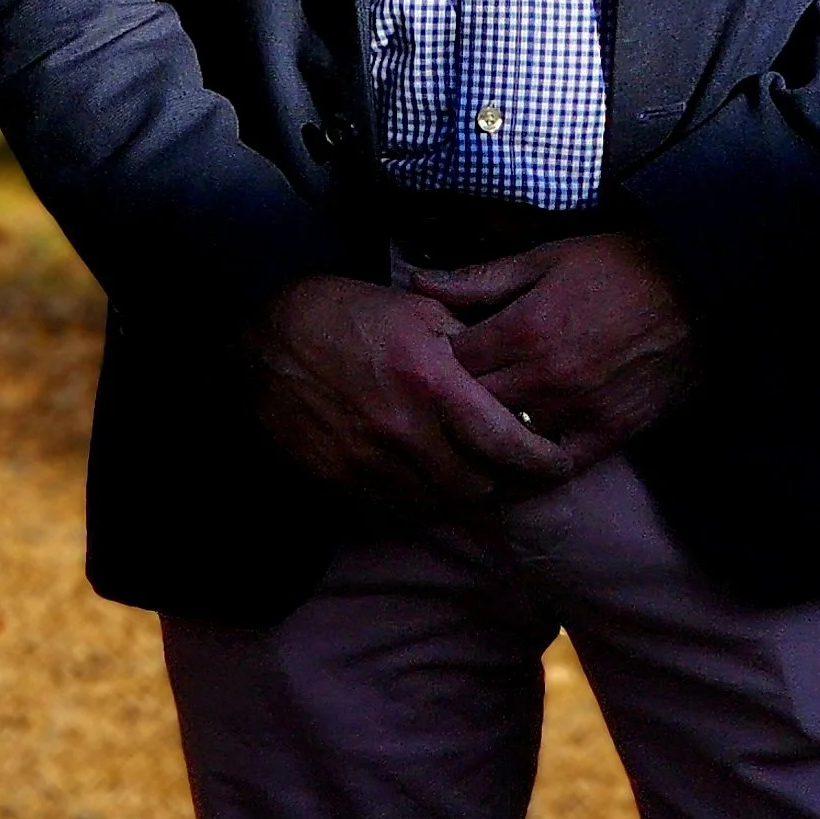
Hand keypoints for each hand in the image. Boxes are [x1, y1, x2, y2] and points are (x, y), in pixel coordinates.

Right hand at [240, 273, 578, 504]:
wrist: (260, 340)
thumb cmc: (342, 312)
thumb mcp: (414, 307)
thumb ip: (468, 338)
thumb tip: (510, 362)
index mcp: (432, 381)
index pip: (505, 441)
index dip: (541, 461)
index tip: (559, 463)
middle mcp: (405, 430)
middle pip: (477, 486)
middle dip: (501, 481)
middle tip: (512, 469)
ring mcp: (369, 462)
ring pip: (438, 505)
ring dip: (461, 495)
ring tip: (472, 475)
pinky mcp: (340, 481)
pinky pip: (395, 511)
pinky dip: (418, 502)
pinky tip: (424, 480)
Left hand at [428, 232, 694, 471]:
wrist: (696, 285)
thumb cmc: (617, 264)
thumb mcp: (545, 258)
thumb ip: (481, 278)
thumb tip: (419, 279)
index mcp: (525, 328)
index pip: (451, 364)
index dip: (435, 363)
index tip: (433, 361)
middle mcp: (546, 376)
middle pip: (471, 409)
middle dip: (450, 405)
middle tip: (441, 402)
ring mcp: (579, 410)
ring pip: (507, 444)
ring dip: (484, 440)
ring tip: (469, 435)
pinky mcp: (611, 433)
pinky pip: (558, 467)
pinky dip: (530, 469)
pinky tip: (511, 467)